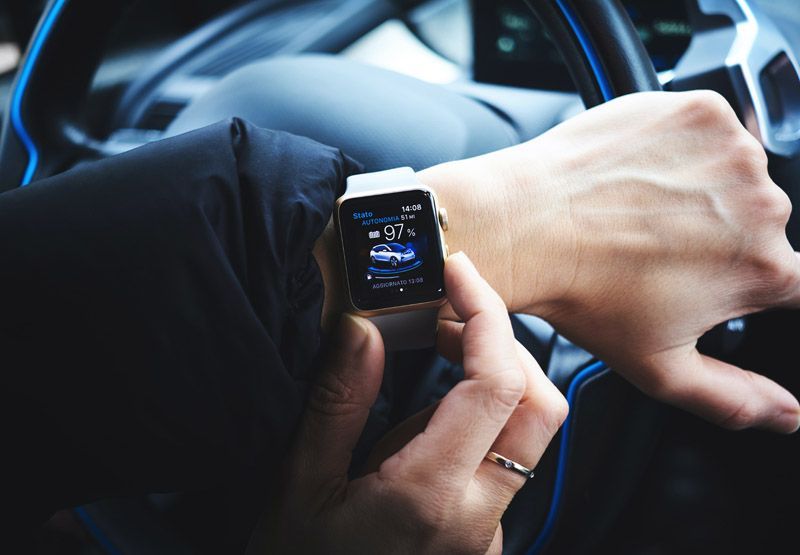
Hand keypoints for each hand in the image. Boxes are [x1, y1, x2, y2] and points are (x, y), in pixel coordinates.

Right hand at [252, 253, 566, 553]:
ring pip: (532, 435)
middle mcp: (477, 517)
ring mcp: (486, 532)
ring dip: (498, 374)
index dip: (486, 317)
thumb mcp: (300, 481)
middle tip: (447, 310)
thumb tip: (364, 326)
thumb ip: (339, 400)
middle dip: (504, 342)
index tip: (457, 274)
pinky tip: (432, 404)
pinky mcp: (482, 535)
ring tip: (436, 347)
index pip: (497, 387)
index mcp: (429, 497)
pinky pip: (505, 460)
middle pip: (542, 407)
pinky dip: (484, 412)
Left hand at [420, 90, 799, 432]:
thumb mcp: (659, 368)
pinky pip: (709, 129)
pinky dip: (682, 145)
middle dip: (718, 235)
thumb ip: (734, 399)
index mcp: (763, 270)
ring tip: (640, 208)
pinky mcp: (699, 110)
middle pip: (759, 223)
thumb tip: (787, 415)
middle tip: (657, 245)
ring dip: (701, 187)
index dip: (751, 279)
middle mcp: (763, 205)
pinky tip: (637, 173)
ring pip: (735, 174)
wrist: (523, 226)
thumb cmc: (583, 295)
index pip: (791, 280)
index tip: (713, 272)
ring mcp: (733, 150)